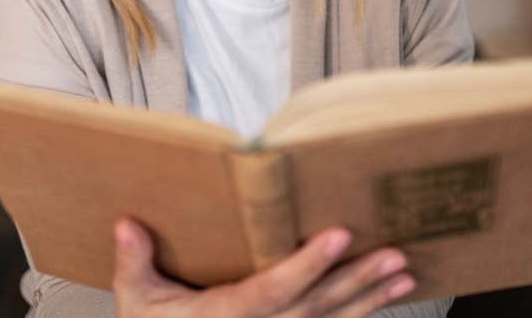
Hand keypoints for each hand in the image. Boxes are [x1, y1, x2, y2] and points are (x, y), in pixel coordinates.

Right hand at [112, 217, 415, 317]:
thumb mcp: (138, 304)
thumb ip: (134, 264)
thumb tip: (126, 223)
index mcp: (228, 317)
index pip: (274, 288)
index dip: (307, 265)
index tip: (339, 236)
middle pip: (317, 306)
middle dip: (358, 281)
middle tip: (396, 256)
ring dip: (371, 299)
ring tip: (405, 275)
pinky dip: (358, 317)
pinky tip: (383, 302)